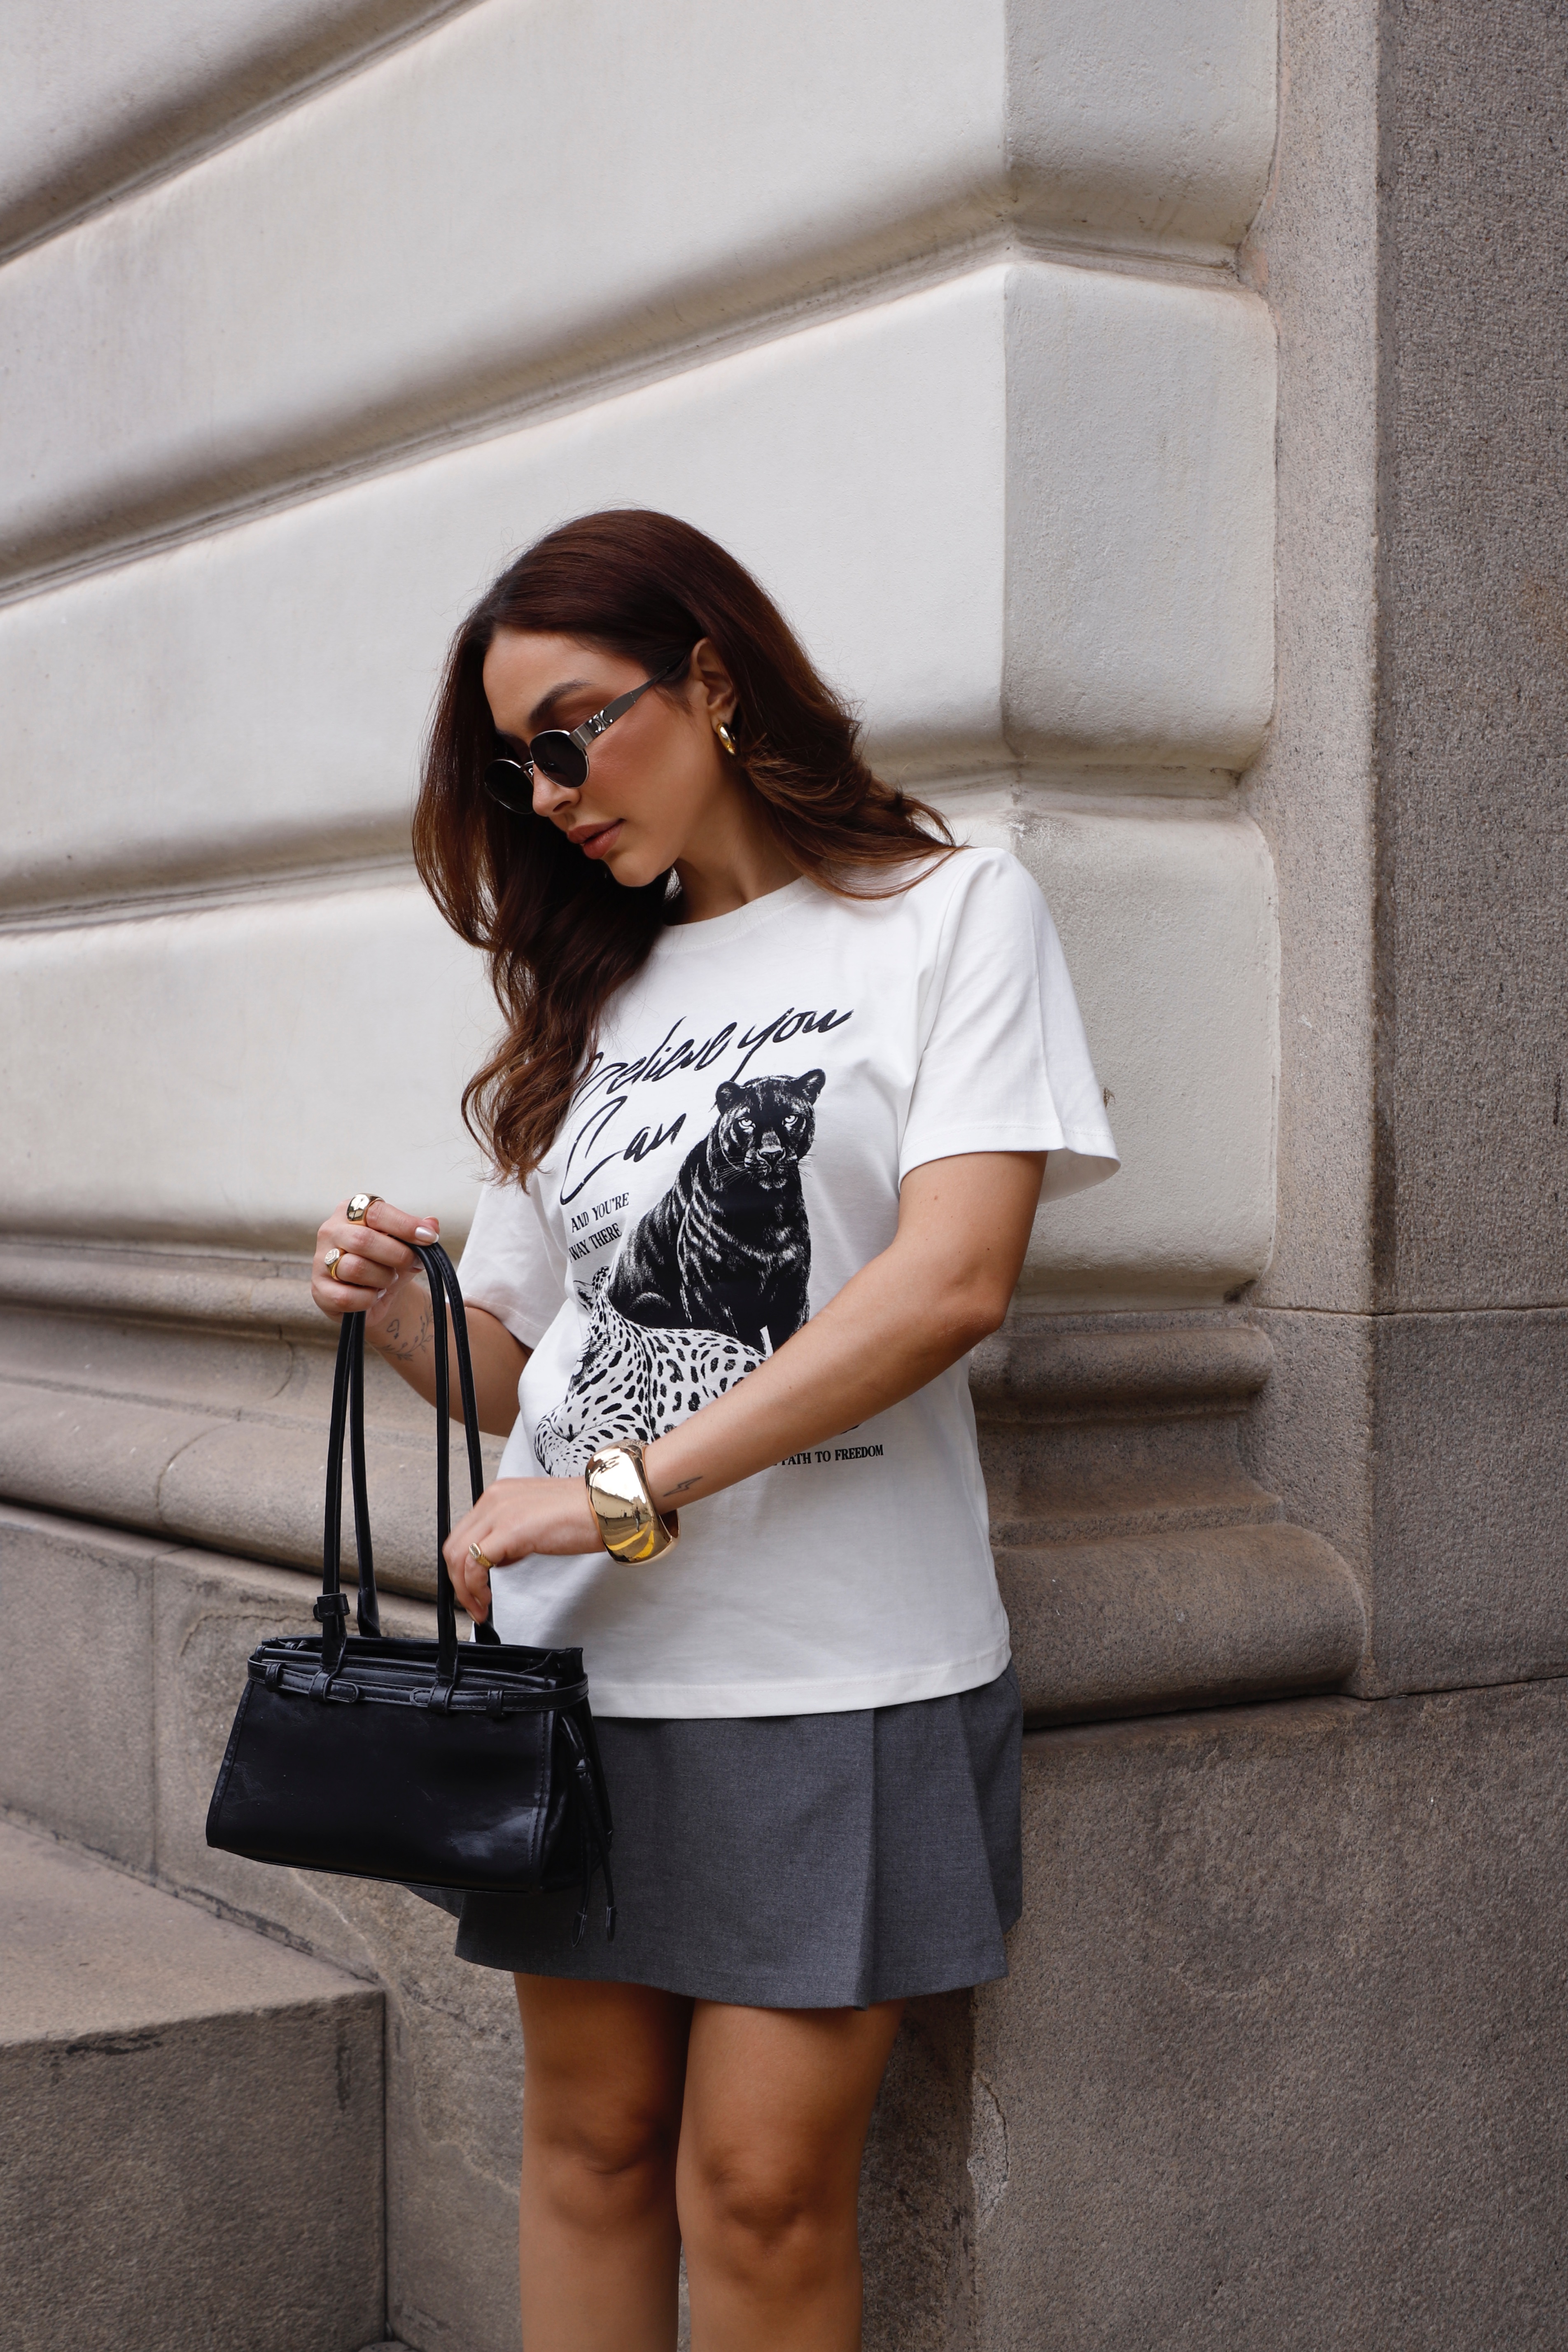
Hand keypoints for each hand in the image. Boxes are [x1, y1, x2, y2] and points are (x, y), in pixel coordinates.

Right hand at [311, 1196, 439, 1341]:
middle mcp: (331, 1230)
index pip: (377, 1212)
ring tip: (388, 1280)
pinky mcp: (319, 1289)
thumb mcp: (407, 1244)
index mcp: (351, 1210)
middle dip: (396, 1255)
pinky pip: (346, 1297)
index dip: (405, 1225)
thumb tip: (432, 1224)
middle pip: (363, 1240)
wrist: (373, 1295)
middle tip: (412, 1264)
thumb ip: (419, 1232)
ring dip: (382, 1278)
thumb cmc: (387, 1261)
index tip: (429, 1238)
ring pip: (355, 1268)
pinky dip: (367, 1299)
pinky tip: (373, 1295)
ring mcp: (321, 1260)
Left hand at [445, 1478, 600, 1620]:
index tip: (472, 1588)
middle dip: (457, 1580)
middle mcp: (494, 1499)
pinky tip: (486, 1599)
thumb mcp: (535, 1520)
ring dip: (464, 1588)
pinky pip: (475, 1564)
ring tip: (479, 1606)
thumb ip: (512, 1535)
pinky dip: (474, 1587)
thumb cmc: (582, 1515)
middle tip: (472, 1603)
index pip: (465, 1533)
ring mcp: (500, 1512)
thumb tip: (499, 1558)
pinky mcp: (510, 1529)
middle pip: (454, 1545)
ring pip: (458, 1555)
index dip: (462, 1566)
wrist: (607, 1506)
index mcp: (500, 1495)